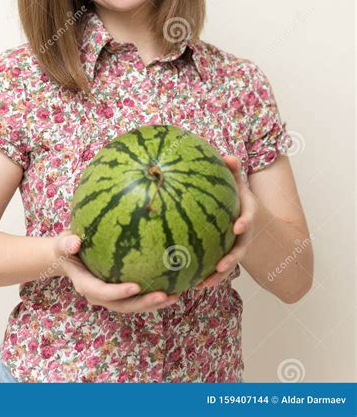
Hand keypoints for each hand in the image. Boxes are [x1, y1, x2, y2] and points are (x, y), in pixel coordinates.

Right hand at [53, 230, 179, 312]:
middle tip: (164, 295)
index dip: (118, 292)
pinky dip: (154, 295)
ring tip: (175, 296)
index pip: (103, 292)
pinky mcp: (121, 293)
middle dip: (144, 303)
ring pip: (134, 305)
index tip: (135, 286)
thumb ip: (67, 243)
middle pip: (123, 305)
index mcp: (86, 285)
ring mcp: (111, 297)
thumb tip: (74, 242)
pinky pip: (138, 298)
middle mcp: (100, 295)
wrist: (68, 257)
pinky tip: (174, 286)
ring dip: (154, 304)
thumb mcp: (63, 243)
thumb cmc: (67, 248)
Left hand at [196, 155, 257, 290]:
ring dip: (219, 276)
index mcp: (246, 215)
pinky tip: (192, 285)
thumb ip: (234, 172)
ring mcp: (237, 248)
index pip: (249, 219)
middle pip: (240, 249)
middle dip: (232, 259)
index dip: (245, 223)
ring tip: (203, 284)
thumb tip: (229, 156)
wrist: (250, 220)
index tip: (238, 227)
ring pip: (229, 265)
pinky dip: (208, 278)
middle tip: (222, 265)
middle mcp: (244, 235)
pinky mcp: (226, 258)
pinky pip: (218, 271)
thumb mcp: (239, 185)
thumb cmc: (237, 198)